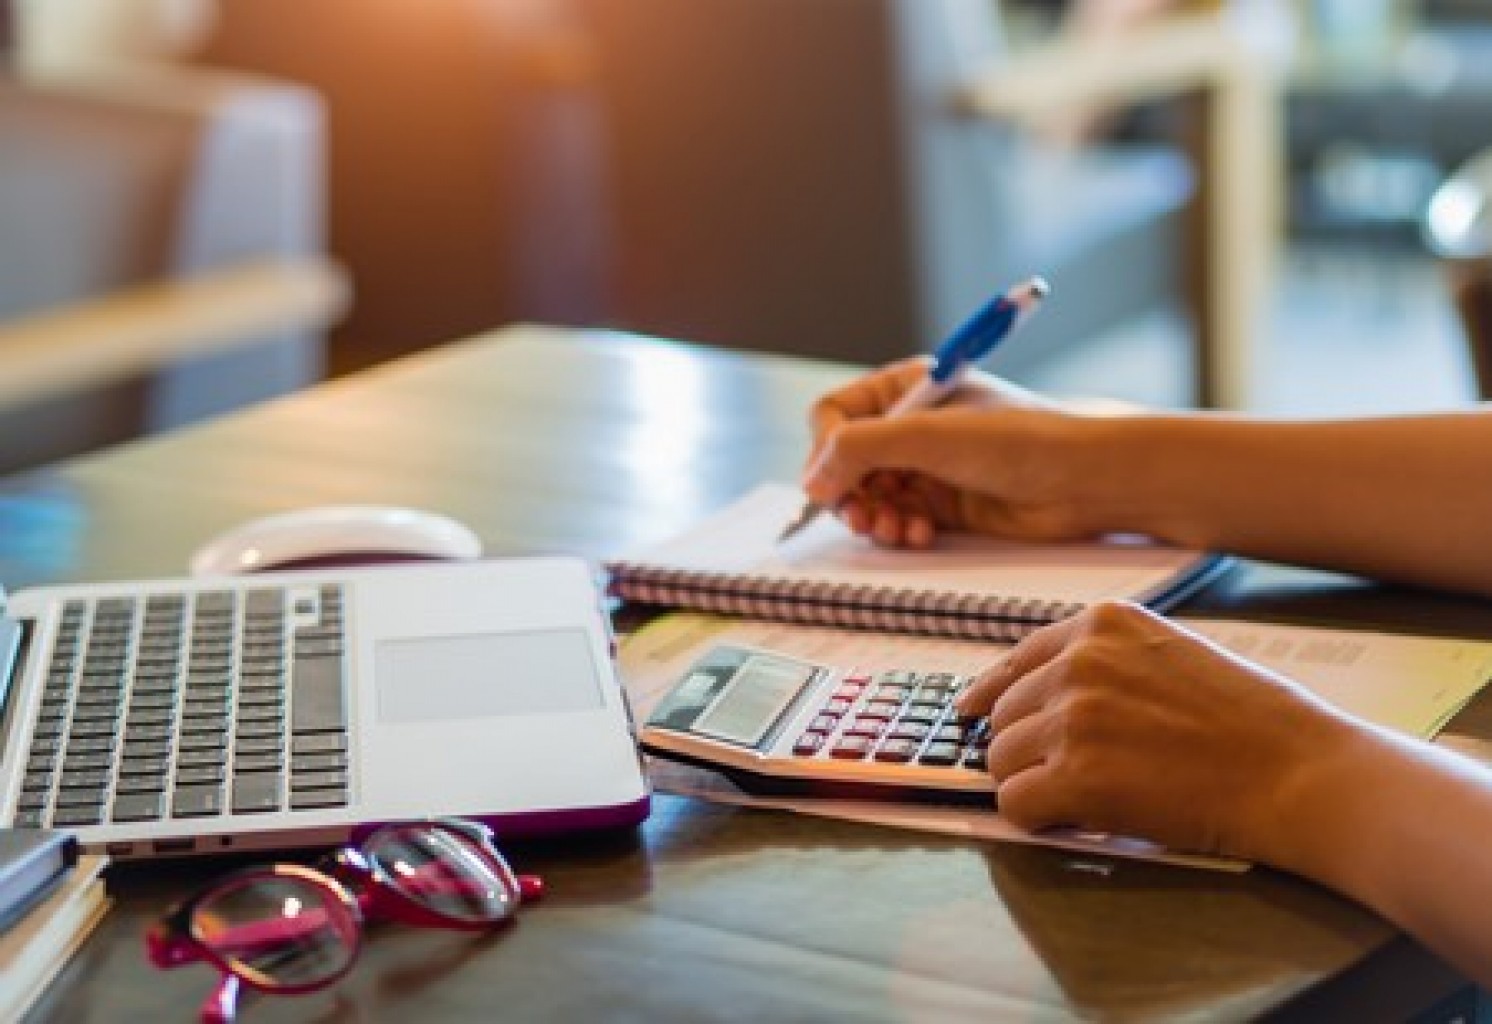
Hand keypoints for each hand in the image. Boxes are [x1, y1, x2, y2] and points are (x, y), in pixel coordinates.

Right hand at [801, 359, 1091, 547]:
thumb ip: (859, 449)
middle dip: (849, 494)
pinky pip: (897, 518)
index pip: (834, 415)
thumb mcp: (927, 435)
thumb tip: (812, 482)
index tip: (831, 485)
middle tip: (863, 519)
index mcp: (906, 386)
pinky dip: (900, 530)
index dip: (825, 451)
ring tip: (895, 530)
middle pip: (844, 461)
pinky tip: (919, 535)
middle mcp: (911, 424)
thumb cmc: (1019, 441)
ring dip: (874, 518)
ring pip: (868, 495)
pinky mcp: (943, 502)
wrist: (1082, 481)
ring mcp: (927, 464)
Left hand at [954, 601, 1370, 866]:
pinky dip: (1039, 820)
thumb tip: (1041, 694)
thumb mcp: (1169, 654)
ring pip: (1002, 762)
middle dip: (1031, 750)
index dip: (992, 694)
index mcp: (1101, 625)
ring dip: (1036, 785)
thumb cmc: (1253, 722)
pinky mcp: (1076, 778)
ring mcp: (1073, 719)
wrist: (1301, 771)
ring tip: (1094, 796)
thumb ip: (1104, 665)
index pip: (1015, 661)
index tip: (971, 712)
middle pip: (1004, 717)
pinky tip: (1078, 819)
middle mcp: (1078, 663)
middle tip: (1082, 774)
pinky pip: (1014, 805)